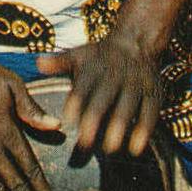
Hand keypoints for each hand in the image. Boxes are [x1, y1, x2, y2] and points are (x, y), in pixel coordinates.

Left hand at [36, 33, 162, 156]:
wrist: (136, 41)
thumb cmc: (101, 55)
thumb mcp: (79, 54)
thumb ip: (59, 62)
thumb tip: (38, 63)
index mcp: (95, 67)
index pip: (84, 84)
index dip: (77, 101)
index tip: (67, 120)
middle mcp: (116, 75)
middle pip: (105, 97)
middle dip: (95, 119)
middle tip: (85, 143)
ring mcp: (136, 84)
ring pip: (128, 106)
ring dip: (119, 127)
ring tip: (109, 149)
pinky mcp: (153, 92)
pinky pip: (150, 112)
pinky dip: (144, 130)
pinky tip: (135, 149)